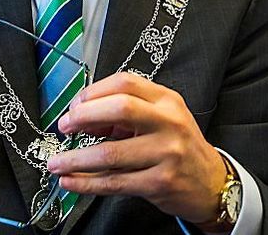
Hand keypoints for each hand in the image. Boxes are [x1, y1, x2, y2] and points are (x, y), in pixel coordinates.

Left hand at [49, 72, 227, 224]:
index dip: (94, 92)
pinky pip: (115, 182)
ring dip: (76, 159)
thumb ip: (124, 114)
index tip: (75, 105)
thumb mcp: (160, 119)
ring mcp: (167, 153)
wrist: (211, 182)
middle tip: (64, 126)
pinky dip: (86, 183)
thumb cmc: (179, 146)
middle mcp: (169, 123)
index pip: (125, 83)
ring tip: (57, 162)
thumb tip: (82, 118)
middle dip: (84, 116)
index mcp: (167, 100)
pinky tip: (71, 181)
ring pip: (111, 153)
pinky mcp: (160, 183)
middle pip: (120, 109)